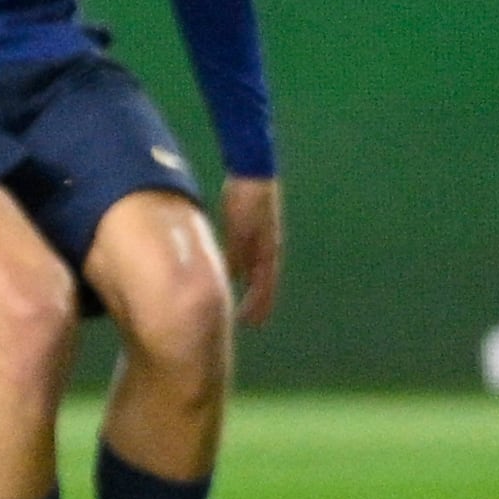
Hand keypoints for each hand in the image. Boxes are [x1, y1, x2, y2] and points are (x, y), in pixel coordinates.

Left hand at [221, 175, 281, 325]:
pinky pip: (247, 257)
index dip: (257, 306)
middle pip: (262, 282)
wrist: (252, 173)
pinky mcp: (252, 230)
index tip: (251, 324)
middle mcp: (267, 248)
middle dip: (257, 303)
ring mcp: (261, 239)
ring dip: (251, 289)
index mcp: (267, 250)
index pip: (263, 286)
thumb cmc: (246, 200)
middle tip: (250, 323)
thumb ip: (237, 252)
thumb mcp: (240, 228)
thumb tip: (232, 277)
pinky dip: (241, 270)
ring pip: (255, 271)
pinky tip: (231, 274)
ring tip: (241, 305)